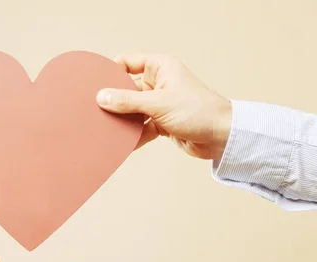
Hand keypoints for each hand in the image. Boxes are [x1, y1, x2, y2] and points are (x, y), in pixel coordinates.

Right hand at [96, 54, 232, 159]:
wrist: (222, 136)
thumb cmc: (198, 111)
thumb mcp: (157, 104)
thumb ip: (127, 101)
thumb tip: (102, 97)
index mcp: (160, 68)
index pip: (128, 62)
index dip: (111, 72)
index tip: (95, 84)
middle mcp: (159, 83)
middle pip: (127, 89)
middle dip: (113, 100)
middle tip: (95, 110)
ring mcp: (160, 104)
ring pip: (133, 110)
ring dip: (122, 120)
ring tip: (105, 129)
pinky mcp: (162, 122)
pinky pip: (141, 127)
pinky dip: (133, 135)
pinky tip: (121, 144)